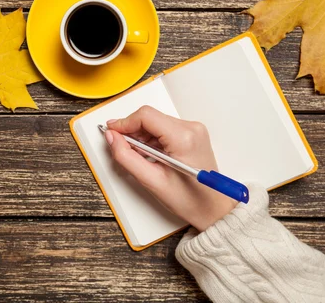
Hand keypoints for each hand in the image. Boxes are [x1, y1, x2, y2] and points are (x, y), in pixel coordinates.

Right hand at [104, 106, 236, 231]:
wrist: (213, 209)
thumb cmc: (189, 200)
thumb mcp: (151, 181)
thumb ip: (127, 157)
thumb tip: (112, 137)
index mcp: (183, 138)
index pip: (146, 116)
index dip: (124, 122)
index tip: (111, 131)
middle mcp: (191, 128)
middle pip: (150, 117)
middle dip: (132, 130)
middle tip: (121, 147)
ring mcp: (194, 130)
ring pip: (156, 122)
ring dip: (141, 135)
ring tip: (138, 156)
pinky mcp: (192, 134)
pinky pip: (164, 128)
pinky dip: (152, 138)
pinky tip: (150, 154)